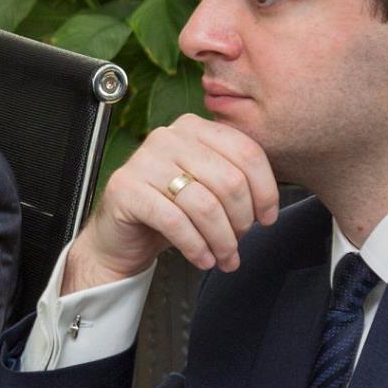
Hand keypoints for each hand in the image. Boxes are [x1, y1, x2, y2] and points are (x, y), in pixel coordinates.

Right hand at [63, 112, 279, 291]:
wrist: (120, 236)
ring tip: (224, 259)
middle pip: (229, 180)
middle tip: (239, 244)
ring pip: (205, 205)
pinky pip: (175, 222)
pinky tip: (202, 259)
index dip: (265, 191)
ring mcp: (143, 160)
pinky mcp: (125, 188)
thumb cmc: (170, 211)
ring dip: (222, 241)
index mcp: (194, 127)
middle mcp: (168, 136)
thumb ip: (235, 181)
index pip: (246, 152)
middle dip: (242, 221)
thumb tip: (267, 207)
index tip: (267, 219)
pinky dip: (196, 247)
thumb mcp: (207, 188)